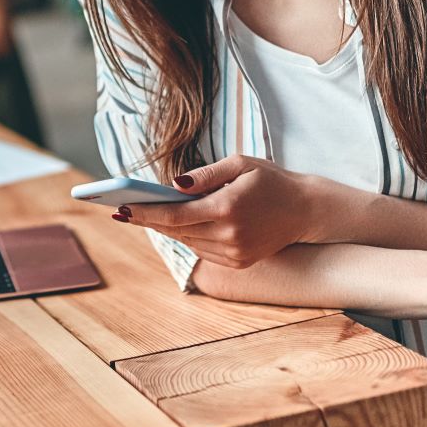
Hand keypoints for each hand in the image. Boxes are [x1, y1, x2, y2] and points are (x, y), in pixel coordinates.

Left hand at [116, 154, 321, 267]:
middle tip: (121, 209)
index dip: (144, 213)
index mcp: (227, 207)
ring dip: (167, 229)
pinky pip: (202, 250)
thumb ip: (204, 174)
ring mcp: (235, 253)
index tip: (121, 208)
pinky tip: (177, 224)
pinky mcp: (239, 263)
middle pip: (176, 231)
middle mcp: (230, 235)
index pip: (175, 215)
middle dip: (148, 220)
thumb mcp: (239, 164)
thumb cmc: (270, 180)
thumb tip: (172, 185)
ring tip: (142, 214)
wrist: (306, 210)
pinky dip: (188, 237)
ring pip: (187, 242)